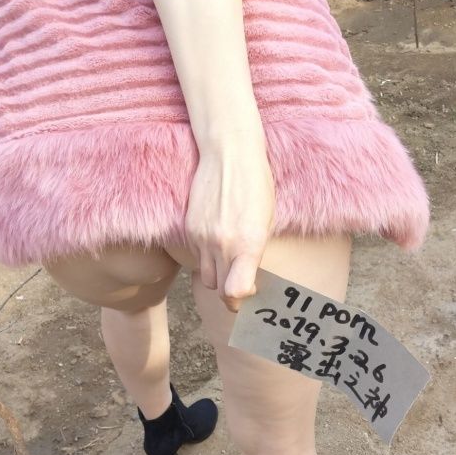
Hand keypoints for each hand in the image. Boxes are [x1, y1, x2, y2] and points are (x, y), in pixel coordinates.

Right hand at [185, 127, 275, 312]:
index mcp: (247, 245)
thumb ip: (255, 253)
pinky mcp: (189, 229)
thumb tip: (247, 279)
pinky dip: (206, 257)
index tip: (248, 295)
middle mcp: (222, 245)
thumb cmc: (256, 186)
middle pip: (219, 289)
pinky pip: (197, 257)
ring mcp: (202, 238)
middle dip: (230, 291)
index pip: (234, 292)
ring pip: (206, 277)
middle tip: (241, 282)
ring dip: (217, 276)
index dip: (240, 301)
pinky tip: (217, 242)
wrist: (229, 153)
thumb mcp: (266, 222)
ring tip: (229, 262)